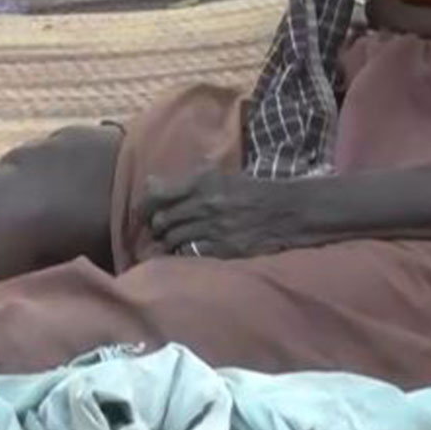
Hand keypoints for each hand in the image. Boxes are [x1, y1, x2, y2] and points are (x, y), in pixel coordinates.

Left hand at [139, 169, 306, 258]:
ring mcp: (215, 229)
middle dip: (156, 227)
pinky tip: (186, 252)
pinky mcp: (225, 249)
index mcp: (202, 182)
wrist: (288, 210)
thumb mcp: (220, 176)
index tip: (142, 212)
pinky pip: (192, 254)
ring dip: (168, 242)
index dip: (145, 205)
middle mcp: (205, 204)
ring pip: (175, 239)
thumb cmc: (252, 190)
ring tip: (168, 243)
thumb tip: (151, 183)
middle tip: (156, 230)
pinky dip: (185, 254)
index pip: (158, 194)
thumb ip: (187, 181)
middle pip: (163, 220)